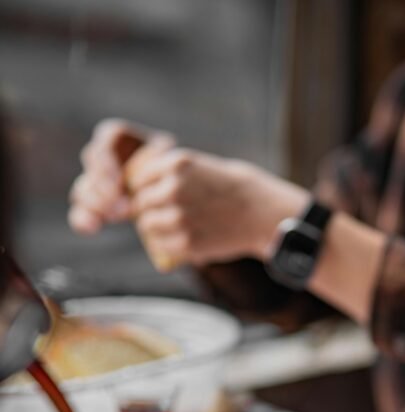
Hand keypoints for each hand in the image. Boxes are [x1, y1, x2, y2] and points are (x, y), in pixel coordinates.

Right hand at [68, 118, 174, 233]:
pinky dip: (84, 219)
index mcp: (117, 139)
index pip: (103, 145)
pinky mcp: (95, 204)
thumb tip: (154, 160)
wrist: (175, 193)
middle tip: (123, 208)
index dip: (106, 164)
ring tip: (118, 217)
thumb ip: (160, 158)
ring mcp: (96, 181)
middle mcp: (102, 158)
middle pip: (91, 169)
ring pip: (82, 189)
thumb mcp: (172, 159)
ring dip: (95, 205)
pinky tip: (92, 228)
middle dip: (105, 189)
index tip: (120, 183)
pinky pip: (81, 210)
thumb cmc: (174, 173)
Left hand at [124, 147, 307, 268]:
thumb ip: (167, 174)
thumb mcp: (197, 165)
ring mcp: (179, 217)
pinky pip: (162, 246)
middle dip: (148, 209)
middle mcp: (173, 188)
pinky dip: (167, 245)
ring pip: (147, 226)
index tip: (152, 195)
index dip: (142, 189)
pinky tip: (182, 239)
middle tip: (164, 214)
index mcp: (176, 164)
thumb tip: (133, 190)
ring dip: (155, 228)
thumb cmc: (229, 188)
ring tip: (173, 226)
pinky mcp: (187, 242)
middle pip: (141, 203)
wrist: (261, 212)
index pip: (138, 178)